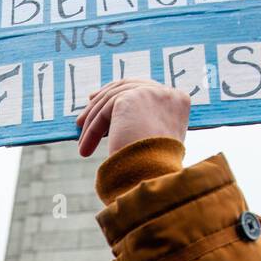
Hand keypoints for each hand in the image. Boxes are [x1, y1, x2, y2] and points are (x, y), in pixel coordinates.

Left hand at [76, 78, 190, 157]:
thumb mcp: (155, 140)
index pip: (147, 90)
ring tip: (82, 143)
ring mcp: (151, 92)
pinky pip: (104, 112)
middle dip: (105, 97)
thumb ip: (145, 123)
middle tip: (86, 111)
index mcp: (179, 101)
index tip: (104, 101)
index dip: (124, 94)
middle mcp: (168, 93)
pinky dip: (92, 131)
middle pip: (128, 87)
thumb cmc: (155, 168)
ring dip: (93, 123)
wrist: (154, 174)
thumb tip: (117, 118)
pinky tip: (85, 148)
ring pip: (112, 100)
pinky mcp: (130, 97)